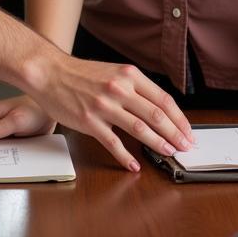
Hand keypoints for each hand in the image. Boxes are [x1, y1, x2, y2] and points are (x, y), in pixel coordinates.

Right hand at [26, 55, 194, 171]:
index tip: (187, 131)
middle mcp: (119, 89)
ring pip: (139, 129)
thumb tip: (158, 109)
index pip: (163, 99)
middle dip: (175, 134)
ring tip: (168, 153)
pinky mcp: (89, 121)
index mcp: (128, 75)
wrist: (50, 72)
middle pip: (156, 115)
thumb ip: (134, 87)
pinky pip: (113, 143)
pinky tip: (134, 165)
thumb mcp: (113, 71)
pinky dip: (126, 157)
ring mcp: (104, 106)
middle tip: (185, 147)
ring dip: (157, 144)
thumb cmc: (80, 74)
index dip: (179, 118)